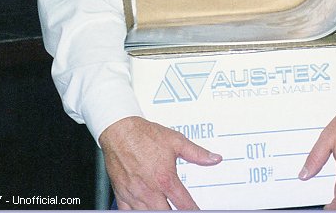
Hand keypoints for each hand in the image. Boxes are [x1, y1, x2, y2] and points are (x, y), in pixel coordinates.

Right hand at [99, 116, 221, 209]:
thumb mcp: (177, 141)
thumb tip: (214, 159)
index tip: (196, 211)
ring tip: (164, 208)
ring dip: (157, 212)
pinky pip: (127, 212)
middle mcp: (149, 189)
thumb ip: (197, 153)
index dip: (193, 210)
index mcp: (165, 178)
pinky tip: (143, 210)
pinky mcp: (121, 193)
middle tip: (180, 210)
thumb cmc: (145, 135)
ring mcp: (134, 194)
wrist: (120, 131)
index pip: (183, 203)